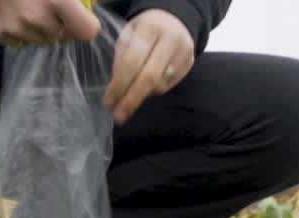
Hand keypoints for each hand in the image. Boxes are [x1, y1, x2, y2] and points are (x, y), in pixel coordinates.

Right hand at [0, 0, 101, 47]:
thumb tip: (107, 0)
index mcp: (58, 0)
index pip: (87, 30)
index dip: (86, 25)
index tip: (80, 18)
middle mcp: (37, 18)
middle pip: (63, 38)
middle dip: (60, 25)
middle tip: (48, 7)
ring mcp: (16, 28)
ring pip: (40, 41)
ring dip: (39, 30)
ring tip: (29, 9)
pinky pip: (19, 43)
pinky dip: (20, 33)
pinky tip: (14, 15)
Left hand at [102, 9, 194, 124]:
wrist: (174, 20)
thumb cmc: (144, 31)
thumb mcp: (127, 36)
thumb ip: (121, 59)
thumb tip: (115, 88)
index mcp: (150, 28)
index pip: (133, 62)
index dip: (119, 85)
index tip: (107, 102)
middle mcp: (171, 39)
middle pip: (150, 77)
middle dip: (131, 100)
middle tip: (118, 116)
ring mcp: (184, 51)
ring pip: (160, 85)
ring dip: (140, 96)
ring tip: (127, 98)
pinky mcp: (190, 62)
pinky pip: (169, 85)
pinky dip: (152, 92)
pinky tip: (143, 89)